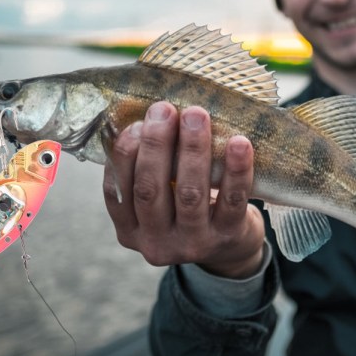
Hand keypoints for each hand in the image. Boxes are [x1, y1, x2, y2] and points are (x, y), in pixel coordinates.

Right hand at [103, 102, 264, 277]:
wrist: (230, 246)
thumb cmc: (185, 207)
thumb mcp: (159, 198)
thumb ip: (147, 168)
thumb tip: (145, 115)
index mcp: (130, 230)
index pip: (117, 192)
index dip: (123, 155)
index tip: (135, 123)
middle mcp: (156, 242)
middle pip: (150, 190)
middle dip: (156, 144)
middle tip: (164, 109)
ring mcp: (192, 243)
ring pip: (189, 194)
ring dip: (192, 150)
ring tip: (196, 115)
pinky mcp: (227, 237)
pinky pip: (232, 201)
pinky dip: (235, 170)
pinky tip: (238, 143)